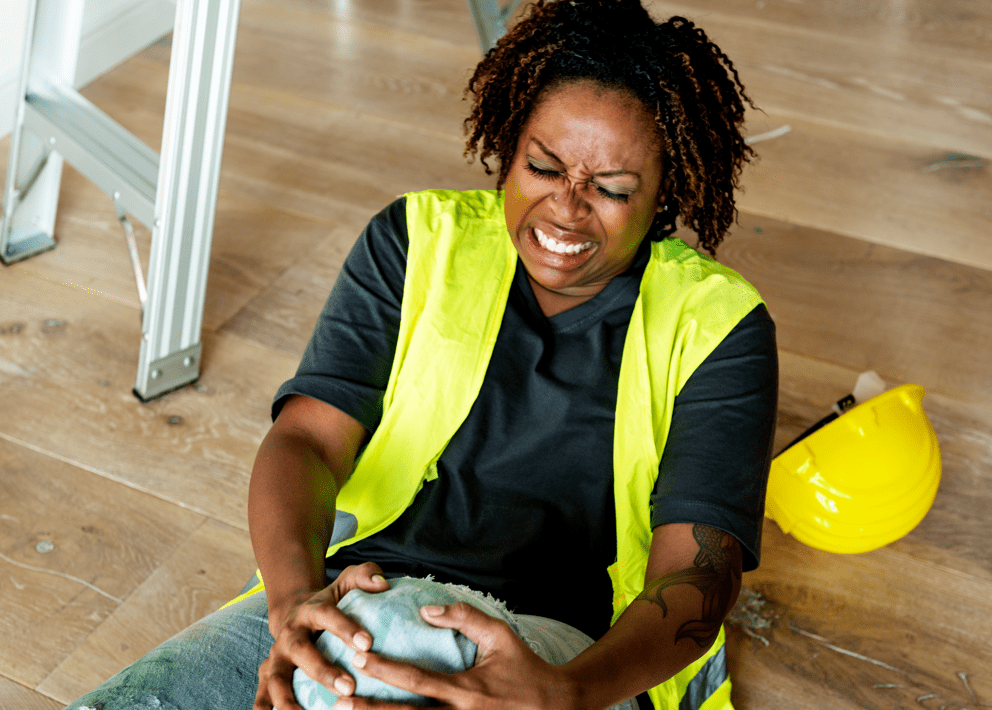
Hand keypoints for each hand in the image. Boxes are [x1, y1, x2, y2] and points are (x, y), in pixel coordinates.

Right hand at [253, 562, 390, 709]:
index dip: (345, 628)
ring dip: (288, 699)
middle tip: (349, 687)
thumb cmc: (331, 601)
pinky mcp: (267, 674)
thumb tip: (383, 583)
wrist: (294, 612)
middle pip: (302, 651)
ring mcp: (276, 656)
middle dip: (323, 671)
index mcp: (311, 610)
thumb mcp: (346, 583)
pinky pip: (262, 695)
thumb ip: (365, 576)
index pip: (328, 616)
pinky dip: (264, 709)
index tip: (367, 643)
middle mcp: (290, 634)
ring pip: (277, 678)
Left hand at [336, 602, 577, 709]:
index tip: (359, 657)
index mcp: (466, 688)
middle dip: (370, 708)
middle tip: (339, 697)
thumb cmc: (525, 666)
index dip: (385, 669)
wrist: (557, 706)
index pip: (416, 679)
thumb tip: (428, 610)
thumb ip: (464, 617)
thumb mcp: (499, 635)